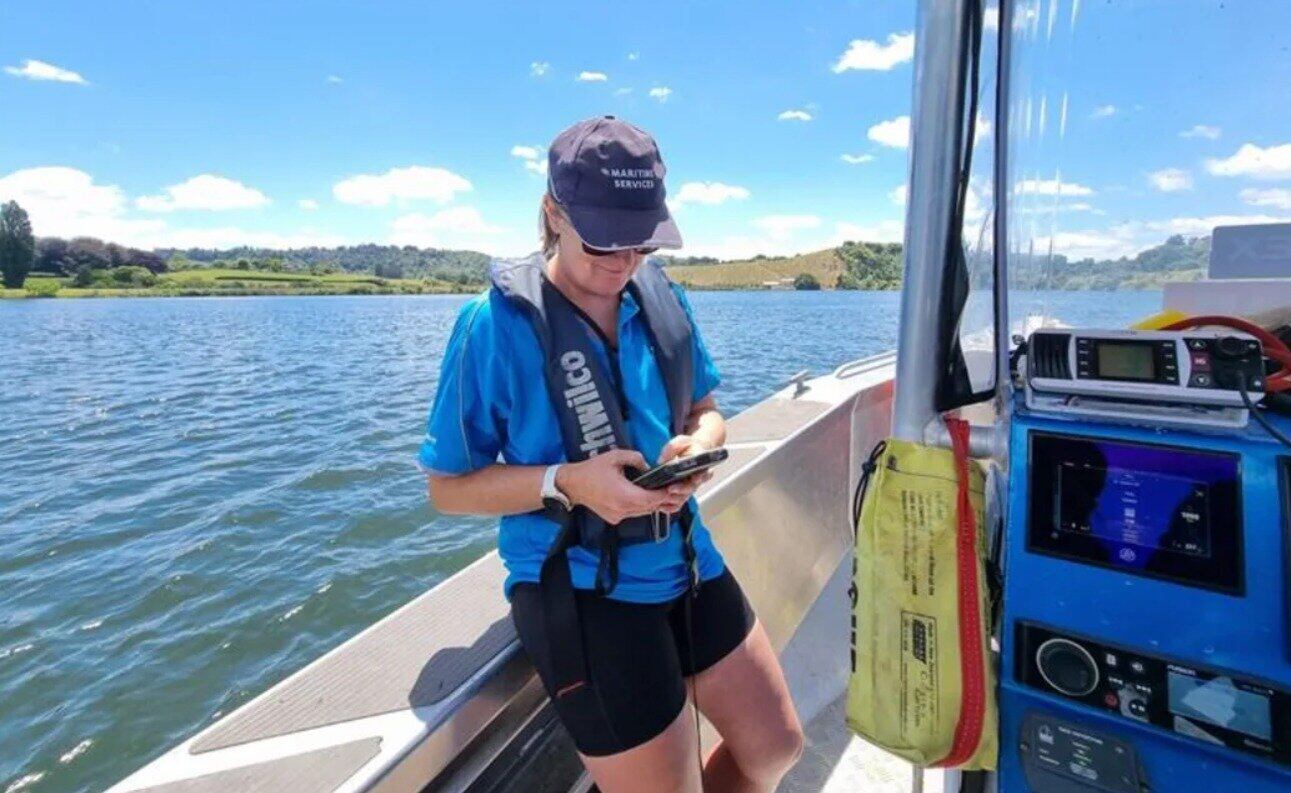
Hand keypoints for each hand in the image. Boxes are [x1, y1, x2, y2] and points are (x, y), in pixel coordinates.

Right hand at [555, 449, 670, 524]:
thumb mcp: (615, 456)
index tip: (672, 487)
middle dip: (659, 499)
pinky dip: (638, 507)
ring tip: (656, 492)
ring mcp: (618, 516)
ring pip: (642, 513)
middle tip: (668, 488)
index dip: (664, 494)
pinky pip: (632, 514)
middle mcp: (623, 509)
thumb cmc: (592, 469)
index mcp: (624, 495)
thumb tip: (648, 466)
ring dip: (650, 504)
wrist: (572, 484)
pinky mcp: (613, 519)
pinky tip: (638, 496)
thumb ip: (635, 458)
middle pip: (649, 507)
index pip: (652, 499)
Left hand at [655, 434, 714, 512]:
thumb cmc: (687, 447)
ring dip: (673, 500)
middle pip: (692, 488)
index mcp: (702, 466)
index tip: (694, 478)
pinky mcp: (682, 494)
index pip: (703, 473)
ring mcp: (689, 488)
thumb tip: (661, 461)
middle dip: (681, 489)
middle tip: (670, 489)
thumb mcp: (681, 442)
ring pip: (684, 498)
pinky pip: (677, 505)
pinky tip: (661, 506)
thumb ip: (672, 448)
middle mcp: (697, 479)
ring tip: (661, 500)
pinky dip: (670, 507)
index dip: (699, 477)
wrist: (691, 454)